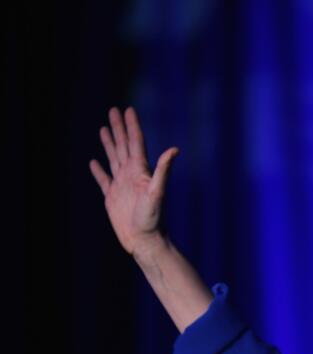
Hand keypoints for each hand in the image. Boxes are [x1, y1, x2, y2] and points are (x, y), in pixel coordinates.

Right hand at [89, 107, 178, 257]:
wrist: (145, 241)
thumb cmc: (153, 219)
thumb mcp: (157, 193)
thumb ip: (163, 171)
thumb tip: (174, 149)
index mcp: (140, 171)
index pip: (135, 142)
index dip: (131, 126)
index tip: (128, 109)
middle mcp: (131, 175)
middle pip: (123, 145)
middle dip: (118, 128)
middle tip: (113, 110)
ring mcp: (121, 185)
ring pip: (113, 158)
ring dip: (108, 143)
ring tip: (103, 128)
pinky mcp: (112, 198)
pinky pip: (103, 180)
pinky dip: (98, 170)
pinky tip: (94, 162)